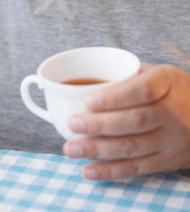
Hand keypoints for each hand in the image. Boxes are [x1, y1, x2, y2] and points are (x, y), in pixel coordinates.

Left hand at [63, 63, 189, 179]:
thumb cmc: (169, 88)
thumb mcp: (155, 72)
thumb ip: (125, 73)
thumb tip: (82, 80)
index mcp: (167, 83)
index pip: (143, 90)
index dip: (115, 97)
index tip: (88, 101)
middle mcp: (173, 112)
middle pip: (136, 120)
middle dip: (100, 125)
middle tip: (73, 124)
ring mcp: (171, 139)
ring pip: (134, 147)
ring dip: (98, 150)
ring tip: (71, 149)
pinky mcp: (167, 161)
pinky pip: (138, 168)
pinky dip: (111, 171)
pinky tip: (88, 170)